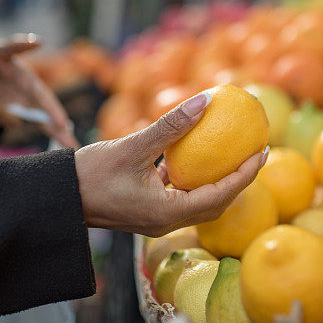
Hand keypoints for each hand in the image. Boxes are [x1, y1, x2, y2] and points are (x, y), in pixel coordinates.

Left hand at [0, 34, 78, 148]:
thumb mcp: (0, 50)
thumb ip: (17, 45)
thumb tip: (38, 40)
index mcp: (30, 86)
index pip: (46, 101)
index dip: (55, 113)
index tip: (63, 125)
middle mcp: (24, 102)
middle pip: (44, 122)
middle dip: (58, 135)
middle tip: (70, 145)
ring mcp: (9, 112)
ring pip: (8, 121)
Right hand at [75, 92, 269, 235]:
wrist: (57, 197)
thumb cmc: (89, 173)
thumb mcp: (133, 145)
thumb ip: (170, 126)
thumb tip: (206, 101)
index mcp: (166, 212)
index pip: (221, 195)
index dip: (247, 174)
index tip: (264, 151)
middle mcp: (166, 221)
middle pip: (216, 203)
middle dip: (240, 180)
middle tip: (257, 152)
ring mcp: (156, 218)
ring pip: (199, 202)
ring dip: (219, 181)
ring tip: (235, 153)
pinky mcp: (147, 211)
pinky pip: (181, 195)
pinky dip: (196, 178)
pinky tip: (199, 154)